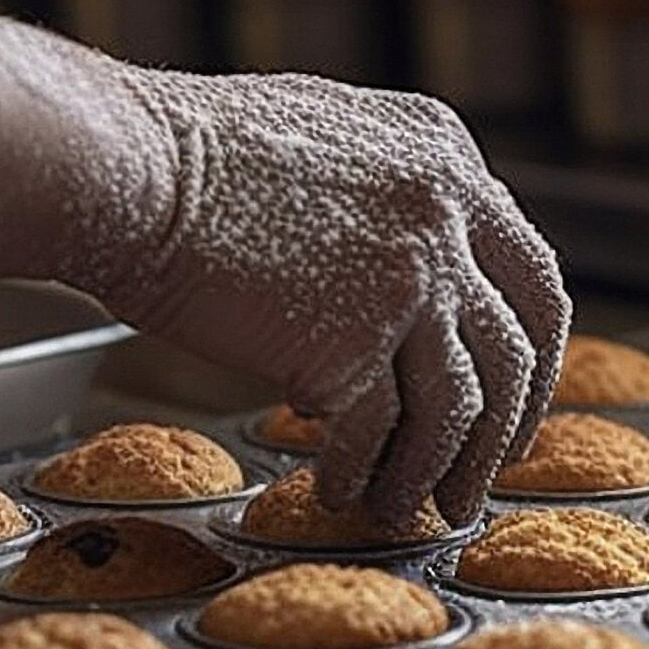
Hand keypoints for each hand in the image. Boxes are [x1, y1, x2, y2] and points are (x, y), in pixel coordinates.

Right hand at [29, 54, 569, 528]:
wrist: (119, 167)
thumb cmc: (179, 153)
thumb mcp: (319, 138)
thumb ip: (382, 196)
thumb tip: (402, 274)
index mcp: (443, 153)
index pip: (527, 272)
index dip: (528, 353)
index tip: (511, 402)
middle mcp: (446, 210)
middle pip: (518, 347)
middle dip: (505, 431)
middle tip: (477, 482)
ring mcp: (411, 274)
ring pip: (460, 406)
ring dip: (433, 471)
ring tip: (401, 509)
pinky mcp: (356, 338)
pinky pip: (381, 432)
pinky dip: (360, 472)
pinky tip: (332, 489)